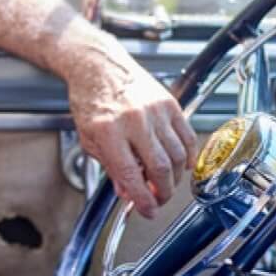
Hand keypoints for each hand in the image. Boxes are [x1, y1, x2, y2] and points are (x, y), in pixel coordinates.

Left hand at [68, 52, 196, 218]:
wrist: (98, 64)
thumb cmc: (90, 97)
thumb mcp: (88, 138)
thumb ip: (110, 167)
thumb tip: (128, 192)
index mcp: (108, 131)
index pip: (131, 176)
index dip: (143, 200)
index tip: (147, 211)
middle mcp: (134, 121)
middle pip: (160, 169)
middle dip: (162, 192)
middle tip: (158, 199)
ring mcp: (155, 111)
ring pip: (177, 156)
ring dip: (174, 177)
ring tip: (165, 183)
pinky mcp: (169, 103)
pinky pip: (187, 137)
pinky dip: (187, 156)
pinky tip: (179, 163)